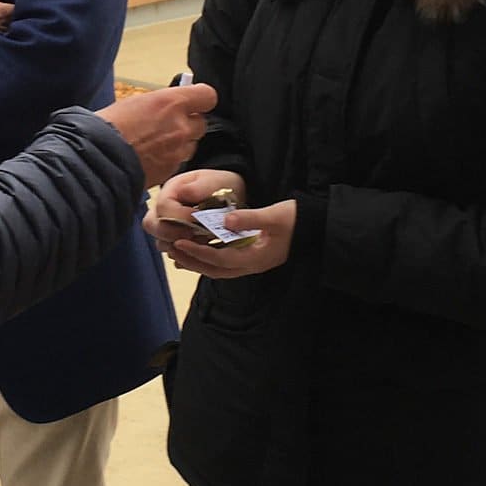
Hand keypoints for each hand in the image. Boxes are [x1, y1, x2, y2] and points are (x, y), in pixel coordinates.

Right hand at [96, 83, 215, 187]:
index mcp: (172, 103)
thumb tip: (170, 106)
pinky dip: (170, 159)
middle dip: (188, 124)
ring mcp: (178, 150)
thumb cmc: (109, 126)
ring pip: (191, 145)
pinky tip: (152, 158)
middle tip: (170, 125)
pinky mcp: (171, 170)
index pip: (207, 96)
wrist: (97, 158)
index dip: (200, 99)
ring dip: (181, 143)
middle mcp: (181, 126)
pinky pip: (179, 161)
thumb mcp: (136, 103)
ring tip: (158, 144)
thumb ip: (161, 104)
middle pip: (201, 123)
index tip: (193, 102)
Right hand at [144, 168, 245, 248]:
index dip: (180, 216)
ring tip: (201, 241)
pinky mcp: (175, 241)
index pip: (163, 207)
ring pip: (160, 242)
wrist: (231, 197)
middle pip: (151, 225)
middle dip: (172, 234)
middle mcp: (163, 209)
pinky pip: (173, 253)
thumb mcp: (216, 182)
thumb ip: (200, 187)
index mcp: (171, 190)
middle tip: (195, 235)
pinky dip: (186, 255)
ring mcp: (167, 226)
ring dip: (179, 246)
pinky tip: (202, 248)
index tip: (199, 219)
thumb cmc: (222, 187)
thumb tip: (184, 193)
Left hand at [166, 196, 295, 279]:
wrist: (314, 228)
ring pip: (219, 270)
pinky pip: (225, 264)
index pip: (221, 259)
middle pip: (216, 270)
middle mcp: (251, 266)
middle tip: (171, 250)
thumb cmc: (296, 219)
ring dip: (197, 263)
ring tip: (176, 254)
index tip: (180, 243)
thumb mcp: (275, 215)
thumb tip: (226, 221)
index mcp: (256, 257)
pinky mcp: (251, 259)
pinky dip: (208, 260)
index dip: (200, 252)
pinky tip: (196, 252)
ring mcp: (252, 264)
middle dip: (193, 261)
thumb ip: (250, 218)